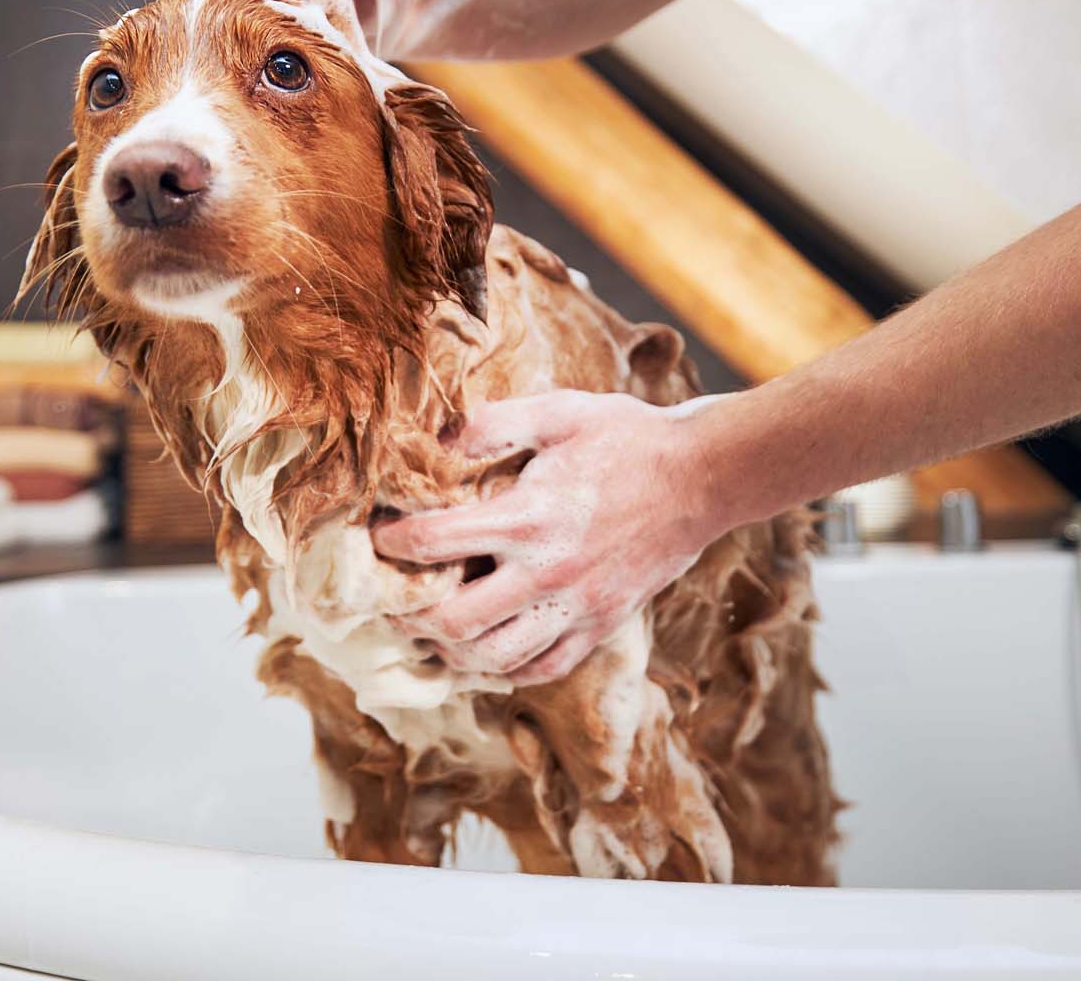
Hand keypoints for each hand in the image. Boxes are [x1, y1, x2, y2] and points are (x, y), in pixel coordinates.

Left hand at [375, 390, 727, 684]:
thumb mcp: (560, 412)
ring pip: (495, 658)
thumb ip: (495, 422)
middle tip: (392, 601)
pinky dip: (505, 669)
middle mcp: (548, 572)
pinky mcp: (601, 625)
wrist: (702, 477)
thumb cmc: (627, 438)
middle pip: (456, 622)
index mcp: (529, 516)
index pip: (437, 541)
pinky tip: (487, 651)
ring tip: (432, 631)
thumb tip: (438, 436)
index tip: (378, 537)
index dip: (394, 543)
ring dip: (452, 651)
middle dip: (411, 615)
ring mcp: (577, 606)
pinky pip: (543, 668)